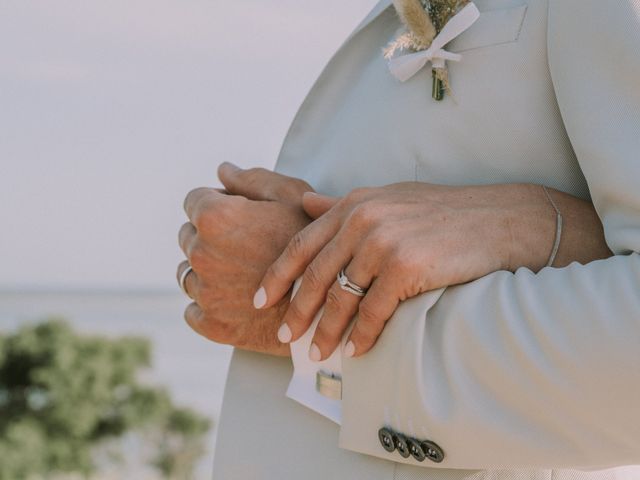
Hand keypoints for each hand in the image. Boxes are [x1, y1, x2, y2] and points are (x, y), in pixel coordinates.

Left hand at [177, 163, 312, 355]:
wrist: (331, 306)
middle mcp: (201, 254)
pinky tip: (236, 300)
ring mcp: (205, 292)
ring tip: (245, 274)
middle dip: (211, 236)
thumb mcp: (293, 199)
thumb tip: (223, 170)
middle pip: (189, 236)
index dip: (220, 203)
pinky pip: (193, 310)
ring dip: (208, 270)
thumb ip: (253, 180)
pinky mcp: (211, 324)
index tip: (243, 215)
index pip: (194, 200)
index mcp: (216, 218)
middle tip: (249, 245)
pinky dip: (209, 305)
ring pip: (188, 273)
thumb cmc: (316, 245)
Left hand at [255, 182, 611, 359]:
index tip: (261, 301)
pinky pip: (373, 312)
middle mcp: (363, 220)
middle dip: (296, 311)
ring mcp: (384, 243)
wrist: (500, 221)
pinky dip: (363, 335)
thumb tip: (305, 204)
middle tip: (284, 337)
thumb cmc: (444, 214)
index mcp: (354, 204)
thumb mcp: (389, 199)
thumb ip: (344, 206)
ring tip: (316, 353)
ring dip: (326, 332)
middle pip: (315, 276)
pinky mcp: (407, 268)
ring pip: (340, 298)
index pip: (301, 245)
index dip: (277, 276)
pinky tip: (356, 351)